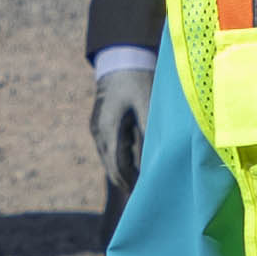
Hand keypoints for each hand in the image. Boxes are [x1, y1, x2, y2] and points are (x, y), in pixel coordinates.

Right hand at [86, 59, 150, 211]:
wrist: (120, 57)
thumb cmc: (137, 78)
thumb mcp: (147, 102)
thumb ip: (151, 129)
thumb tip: (158, 157)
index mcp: (109, 129)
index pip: (119, 167)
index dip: (132, 184)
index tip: (147, 196)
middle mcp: (99, 133)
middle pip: (112, 168)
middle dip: (129, 183)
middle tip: (148, 198)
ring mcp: (98, 129)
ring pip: (111, 161)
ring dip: (126, 173)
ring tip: (145, 186)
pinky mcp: (101, 125)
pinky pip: (111, 150)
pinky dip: (123, 160)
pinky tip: (139, 165)